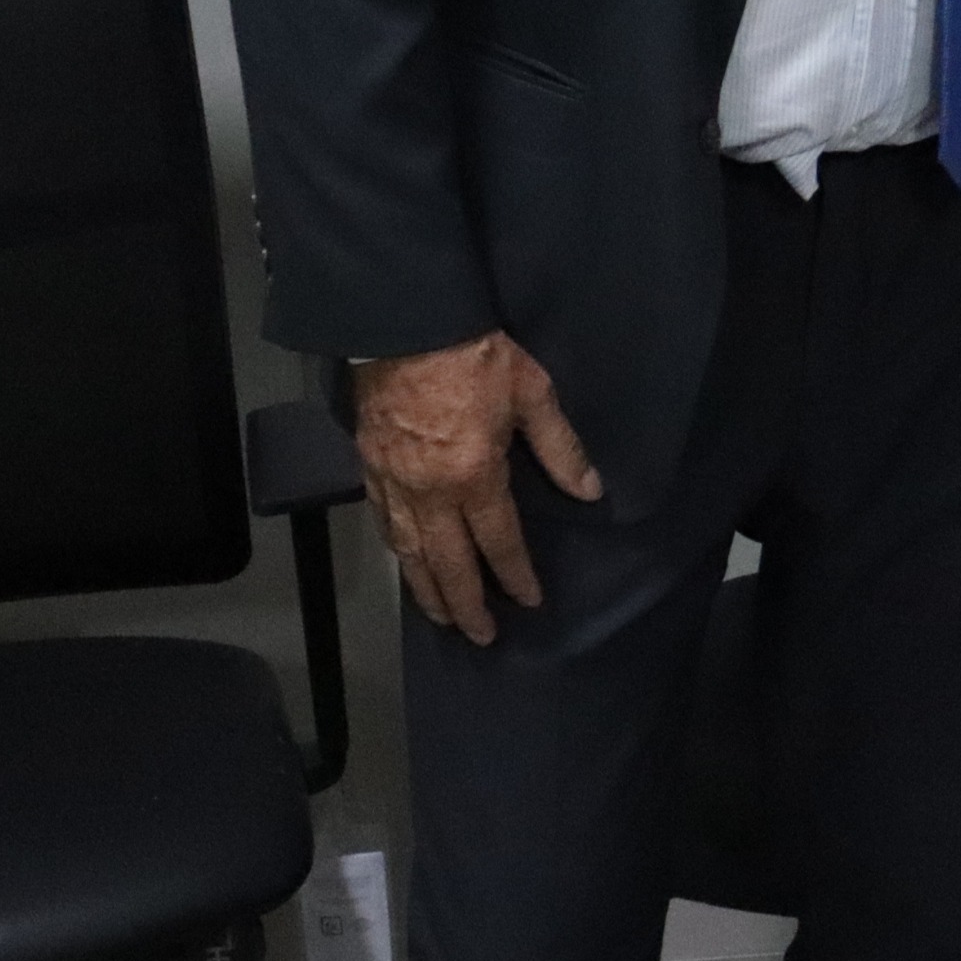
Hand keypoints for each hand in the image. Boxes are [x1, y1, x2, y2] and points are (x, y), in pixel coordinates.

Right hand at [351, 330, 600, 645]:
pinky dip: (396, 551)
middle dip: (466, 604)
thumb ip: (561, 448)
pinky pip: (383, 522)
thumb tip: (591, 491)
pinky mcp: (369, 465)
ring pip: (408, 552)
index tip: (529, 602)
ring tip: (442, 616)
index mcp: (474, 476)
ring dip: (426, 590)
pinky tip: (405, 562)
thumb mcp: (534, 393)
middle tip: (482, 636)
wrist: (406, 323)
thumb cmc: (476, 354)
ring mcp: (393, 482)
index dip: (516, 576)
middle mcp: (429, 491)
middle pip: (448, 563)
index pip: (498, 543)